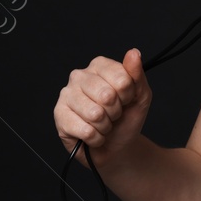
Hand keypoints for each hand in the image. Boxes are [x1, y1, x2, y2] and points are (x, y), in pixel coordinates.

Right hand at [53, 48, 151, 167]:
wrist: (117, 147)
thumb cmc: (126, 119)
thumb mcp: (140, 96)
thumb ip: (137, 74)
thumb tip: (133, 53)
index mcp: (99, 66)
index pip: (122, 79)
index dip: (128, 96)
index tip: (125, 100)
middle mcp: (79, 76)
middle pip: (107, 96)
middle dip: (115, 112)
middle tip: (112, 114)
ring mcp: (66, 95)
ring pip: (95, 114)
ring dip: (105, 126)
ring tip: (102, 124)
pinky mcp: (59, 116)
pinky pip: (86, 131)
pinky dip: (96, 138)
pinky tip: (93, 135)